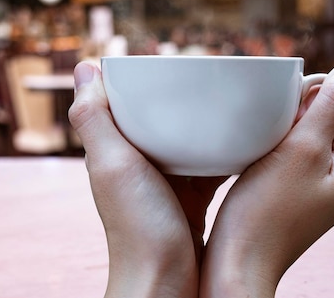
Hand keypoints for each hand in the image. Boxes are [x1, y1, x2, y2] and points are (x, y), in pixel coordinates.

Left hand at [69, 61, 226, 297]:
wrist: (168, 287)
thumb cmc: (139, 230)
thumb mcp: (113, 165)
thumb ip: (94, 118)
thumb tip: (84, 66)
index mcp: (116, 153)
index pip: (127, 104)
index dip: (145, 82)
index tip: (171, 58)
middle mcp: (138, 165)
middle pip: (162, 118)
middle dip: (184, 97)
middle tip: (216, 74)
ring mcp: (167, 182)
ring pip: (189, 139)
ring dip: (208, 121)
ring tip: (238, 98)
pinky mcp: (192, 197)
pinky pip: (210, 164)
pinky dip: (225, 150)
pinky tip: (249, 137)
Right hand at [202, 49, 333, 296]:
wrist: (237, 259)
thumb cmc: (267, 209)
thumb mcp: (303, 148)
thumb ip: (333, 101)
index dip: (318, 91)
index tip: (287, 110)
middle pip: (329, 112)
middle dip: (298, 110)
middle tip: (274, 136)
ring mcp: (321, 181)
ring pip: (306, 129)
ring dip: (283, 126)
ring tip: (264, 148)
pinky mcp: (296, 187)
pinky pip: (291, 149)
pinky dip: (274, 143)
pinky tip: (257, 156)